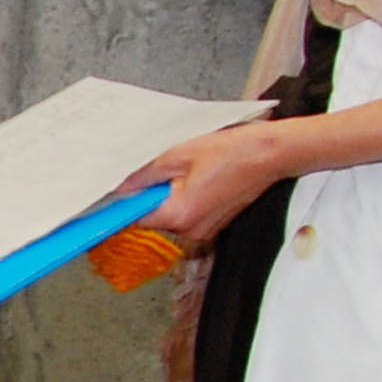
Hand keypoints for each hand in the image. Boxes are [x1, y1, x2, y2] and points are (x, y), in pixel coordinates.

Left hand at [124, 121, 286, 248]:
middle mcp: (191, 229)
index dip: (124, 203)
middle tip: (163, 168)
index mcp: (180, 214)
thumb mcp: (179, 154)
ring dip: (169, 194)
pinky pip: (187, 213)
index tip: (110, 196)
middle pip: (152, 215)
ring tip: (189, 170)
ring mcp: (204, 229)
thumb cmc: (233, 151)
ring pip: (169, 213)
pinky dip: (185, 197)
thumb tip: (118, 185)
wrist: (271, 154)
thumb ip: (144, 173)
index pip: (136, 216)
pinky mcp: (213, 224)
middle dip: (151, 192)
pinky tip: (199, 177)